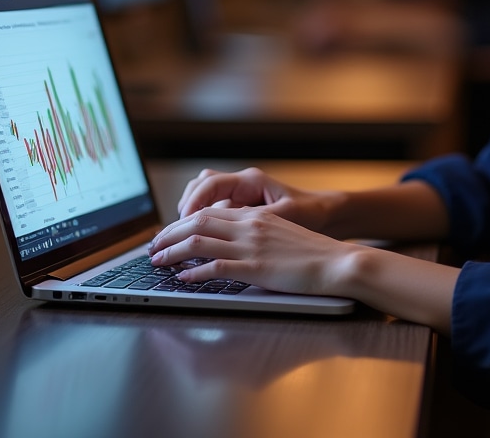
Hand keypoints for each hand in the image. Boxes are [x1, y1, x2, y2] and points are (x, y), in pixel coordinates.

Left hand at [148, 205, 356, 296]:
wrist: (336, 261)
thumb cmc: (311, 253)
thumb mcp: (279, 233)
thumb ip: (253, 233)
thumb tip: (226, 245)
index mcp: (254, 216)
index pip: (208, 211)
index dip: (181, 222)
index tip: (168, 233)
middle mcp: (249, 226)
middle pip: (197, 222)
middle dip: (169, 234)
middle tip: (153, 247)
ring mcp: (251, 247)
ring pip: (200, 242)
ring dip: (174, 251)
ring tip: (158, 261)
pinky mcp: (256, 269)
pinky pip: (217, 268)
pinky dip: (196, 273)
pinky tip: (184, 278)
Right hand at [176, 167, 337, 233]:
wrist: (328, 215)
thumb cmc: (311, 212)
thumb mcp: (287, 215)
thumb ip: (258, 219)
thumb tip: (233, 228)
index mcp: (251, 182)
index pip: (209, 184)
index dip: (192, 203)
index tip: (183, 224)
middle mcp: (243, 186)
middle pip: (200, 188)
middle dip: (184, 211)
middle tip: (172, 237)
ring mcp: (242, 198)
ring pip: (205, 200)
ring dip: (192, 217)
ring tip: (183, 240)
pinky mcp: (243, 212)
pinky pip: (216, 213)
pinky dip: (204, 225)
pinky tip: (201, 243)